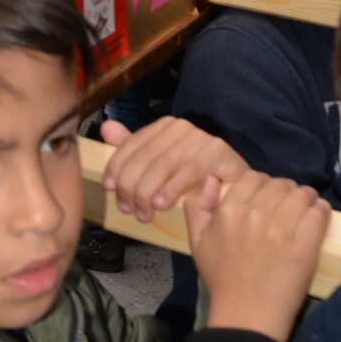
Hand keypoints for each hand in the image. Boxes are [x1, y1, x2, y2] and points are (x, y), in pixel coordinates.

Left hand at [103, 116, 249, 221]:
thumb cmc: (194, 185)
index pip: (133, 143)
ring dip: (148, 192)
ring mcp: (202, 137)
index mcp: (165, 127)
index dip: (117, 166)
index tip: (110, 187)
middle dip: (131, 186)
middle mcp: (182, 127)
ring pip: (164, 165)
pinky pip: (189, 170)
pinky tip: (162, 205)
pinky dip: (172, 189)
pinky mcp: (219, 151)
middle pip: (146, 156)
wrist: (233, 194)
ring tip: (144, 213)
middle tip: (128, 209)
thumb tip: (107, 127)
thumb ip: (134, 150)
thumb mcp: (159, 170)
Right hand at [186, 169, 326, 341]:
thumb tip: (213, 179)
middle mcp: (255, 213)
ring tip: (306, 208)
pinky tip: (319, 214)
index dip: (262, 185)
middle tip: (288, 205)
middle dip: (285, 191)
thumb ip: (197, 206)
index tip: (268, 198)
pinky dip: (320, 210)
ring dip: (305, 197)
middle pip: (279, 184)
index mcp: (229, 210)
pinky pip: (317, 213)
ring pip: (301, 194)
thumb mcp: (197, 241)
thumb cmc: (221, 280)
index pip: (253, 177)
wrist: (246, 316)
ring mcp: (282, 229)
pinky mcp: (305, 245)